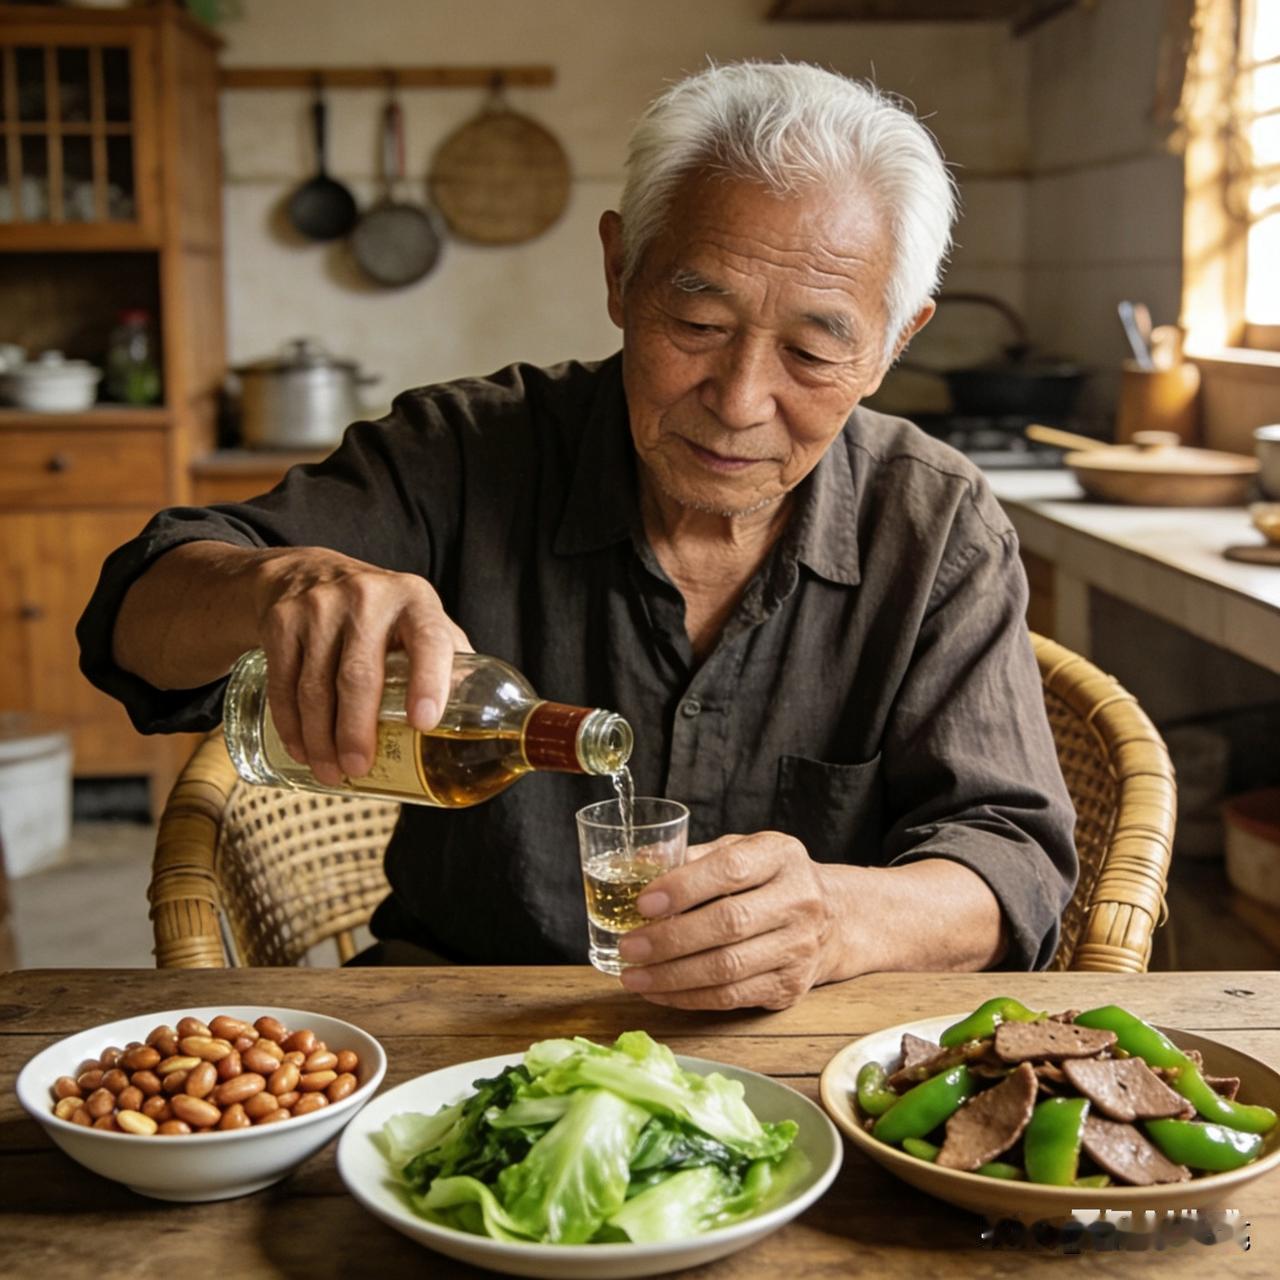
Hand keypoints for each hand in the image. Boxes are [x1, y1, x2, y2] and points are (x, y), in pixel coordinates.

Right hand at [252, 546, 470, 783]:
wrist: (308, 574)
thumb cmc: (382, 614)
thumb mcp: (420, 619)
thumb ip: (449, 658)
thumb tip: (479, 716)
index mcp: (415, 600)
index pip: (428, 639)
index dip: (429, 681)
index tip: (425, 724)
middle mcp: (368, 597)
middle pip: (359, 675)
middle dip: (357, 731)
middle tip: (359, 768)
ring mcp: (320, 606)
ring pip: (316, 686)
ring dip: (320, 739)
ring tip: (330, 772)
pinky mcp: (282, 620)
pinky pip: (284, 682)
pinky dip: (291, 724)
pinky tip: (301, 749)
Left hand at [615, 831, 836, 1010]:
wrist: (834, 920)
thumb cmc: (771, 880)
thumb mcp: (743, 851)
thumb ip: (694, 855)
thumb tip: (639, 861)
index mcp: (781, 856)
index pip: (731, 869)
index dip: (684, 887)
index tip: (643, 903)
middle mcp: (798, 900)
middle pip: (728, 924)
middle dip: (670, 939)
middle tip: (629, 946)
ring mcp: (798, 947)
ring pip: (728, 968)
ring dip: (672, 976)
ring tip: (632, 975)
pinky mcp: (789, 986)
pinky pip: (732, 997)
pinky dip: (688, 998)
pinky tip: (658, 991)